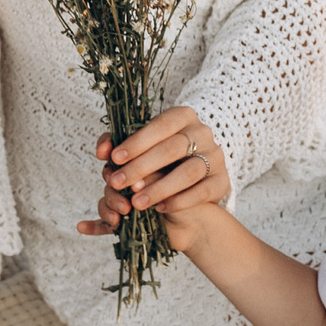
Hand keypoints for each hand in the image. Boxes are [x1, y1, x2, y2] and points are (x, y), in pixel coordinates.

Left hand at [75, 107, 231, 255]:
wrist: (196, 176)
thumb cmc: (161, 158)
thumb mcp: (142, 146)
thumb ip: (118, 145)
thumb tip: (102, 152)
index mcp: (181, 117)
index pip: (159, 126)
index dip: (136, 142)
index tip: (113, 159)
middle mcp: (202, 133)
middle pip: (173, 148)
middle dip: (141, 167)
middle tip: (117, 183)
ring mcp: (216, 156)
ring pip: (189, 171)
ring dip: (160, 188)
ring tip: (137, 203)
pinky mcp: (223, 181)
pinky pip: (204, 191)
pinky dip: (181, 201)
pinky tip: (160, 209)